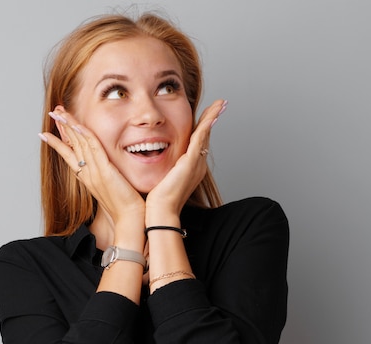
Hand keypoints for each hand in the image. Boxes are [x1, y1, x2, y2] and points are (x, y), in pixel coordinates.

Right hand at [40, 106, 145, 227]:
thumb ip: (108, 177)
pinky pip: (92, 149)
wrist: (129, 220)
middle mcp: (87, 174)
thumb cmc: (125, 208)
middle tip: (53, 113)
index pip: (69, 155)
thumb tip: (109, 171)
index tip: (47, 133)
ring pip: (78, 144)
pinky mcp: (104, 172)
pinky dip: (84, 135)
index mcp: (88, 178)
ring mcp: (94, 173)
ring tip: (58, 113)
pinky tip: (77, 124)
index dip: (59, 142)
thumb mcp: (112, 189)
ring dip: (68, 126)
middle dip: (61, 128)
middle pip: (71, 146)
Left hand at [146, 99, 226, 219]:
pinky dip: (207, 124)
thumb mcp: (160, 179)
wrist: (160, 212)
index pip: (196, 144)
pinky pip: (201, 138)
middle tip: (219, 105)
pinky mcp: (191, 162)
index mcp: (189, 169)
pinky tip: (212, 114)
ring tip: (220, 105)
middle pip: (204, 137)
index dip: (202, 129)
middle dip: (211, 120)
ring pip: (205, 135)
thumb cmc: (156, 201)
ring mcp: (195, 163)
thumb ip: (161, 169)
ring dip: (212, 118)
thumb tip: (149, 160)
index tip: (206, 116)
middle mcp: (196, 165)